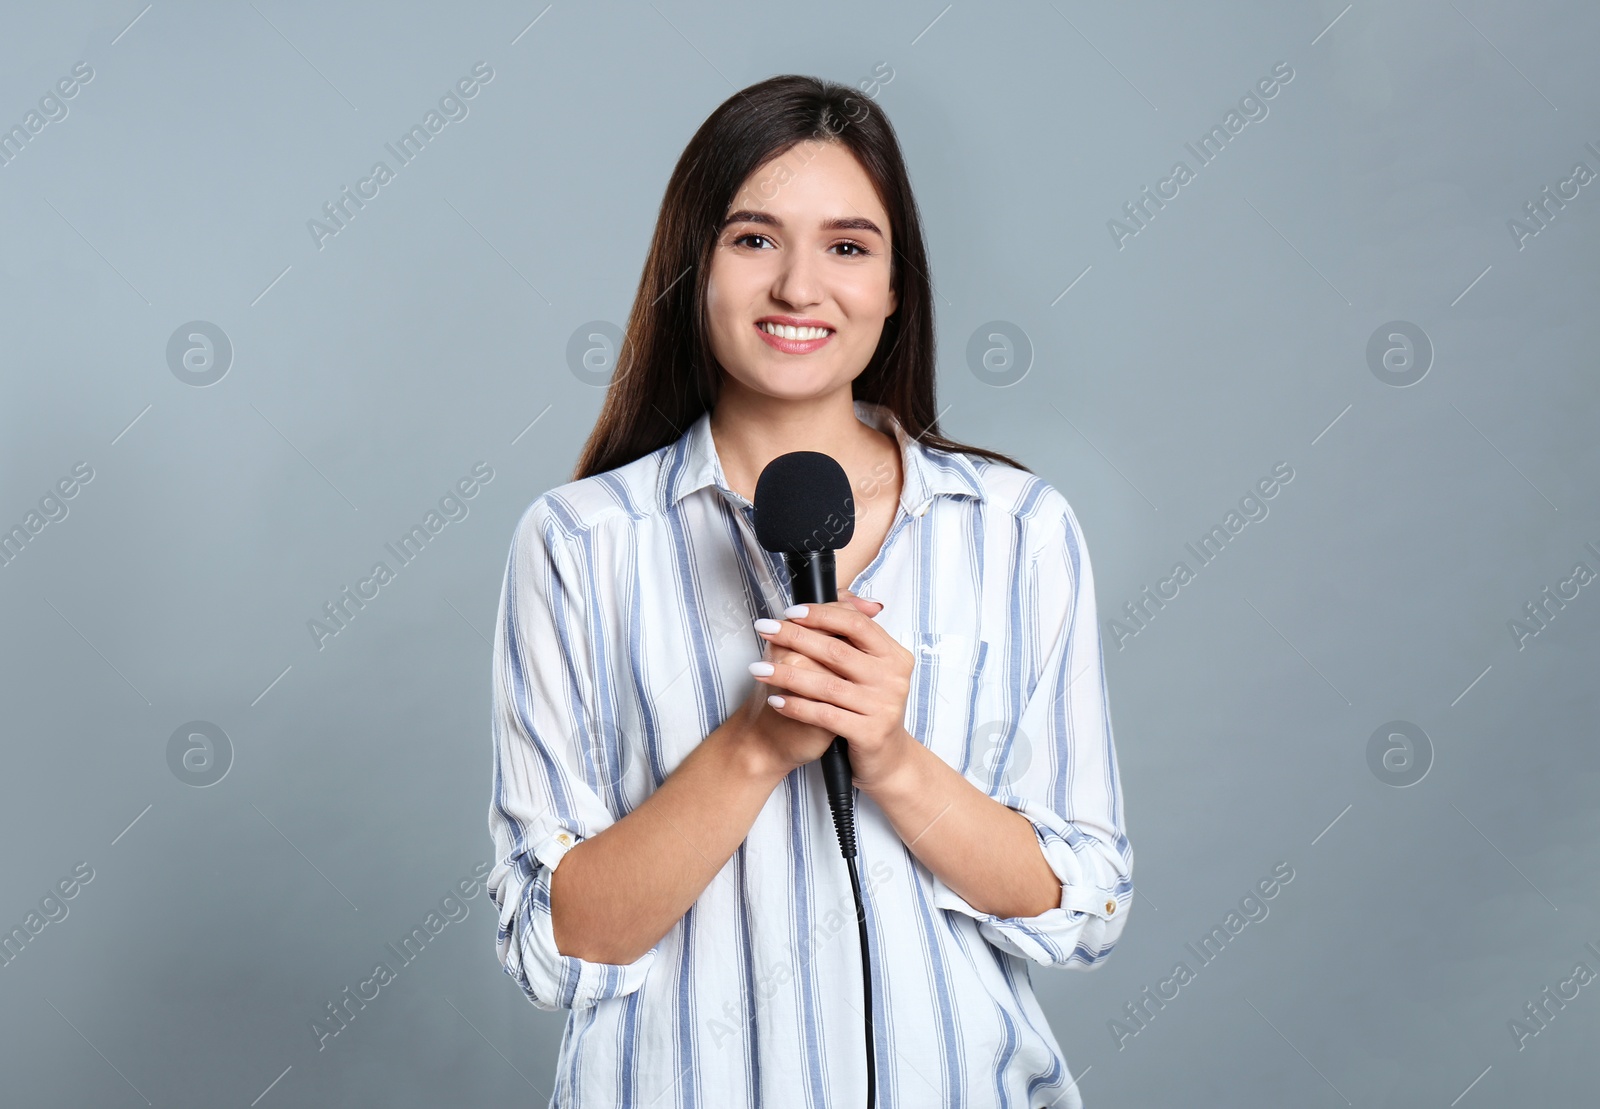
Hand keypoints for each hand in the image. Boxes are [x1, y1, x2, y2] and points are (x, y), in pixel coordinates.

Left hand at [748, 587, 916, 793]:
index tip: (789, 612)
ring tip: (758, 668)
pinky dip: (797, 706)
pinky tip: (775, 699)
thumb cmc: (869, 706)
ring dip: (787, 674)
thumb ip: (854, 634)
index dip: (821, 615)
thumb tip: (840, 595)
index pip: (856, 624)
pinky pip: (825, 715)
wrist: (886, 757)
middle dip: (795, 637)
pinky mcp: (869, 734)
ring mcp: (883, 707)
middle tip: (765, 629)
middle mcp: (893, 679)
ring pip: (827, 685)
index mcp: (894, 655)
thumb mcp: (869, 668)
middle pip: (837, 651)